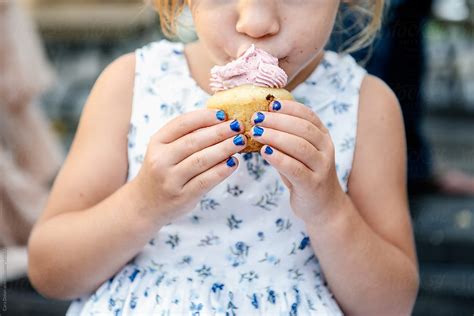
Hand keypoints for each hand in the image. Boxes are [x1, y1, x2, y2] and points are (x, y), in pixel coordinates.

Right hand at [132, 109, 247, 224]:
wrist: (146, 204)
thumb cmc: (162, 171)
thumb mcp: (165, 150)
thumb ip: (186, 136)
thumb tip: (220, 121)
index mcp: (157, 142)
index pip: (182, 123)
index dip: (204, 117)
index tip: (223, 114)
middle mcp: (161, 160)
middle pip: (194, 141)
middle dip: (219, 132)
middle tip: (238, 126)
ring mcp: (170, 180)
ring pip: (202, 160)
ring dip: (224, 148)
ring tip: (240, 141)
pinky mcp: (182, 197)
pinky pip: (206, 180)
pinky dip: (222, 170)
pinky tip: (233, 162)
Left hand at [250, 100, 345, 223]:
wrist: (323, 206)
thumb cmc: (304, 173)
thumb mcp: (297, 152)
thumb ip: (285, 137)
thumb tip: (259, 119)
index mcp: (323, 136)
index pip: (308, 115)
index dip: (289, 107)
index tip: (270, 104)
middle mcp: (326, 148)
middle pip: (302, 128)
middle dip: (277, 120)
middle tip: (256, 118)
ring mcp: (321, 167)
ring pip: (299, 146)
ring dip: (275, 136)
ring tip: (256, 132)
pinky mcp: (313, 184)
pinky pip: (295, 168)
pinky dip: (278, 158)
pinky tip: (264, 151)